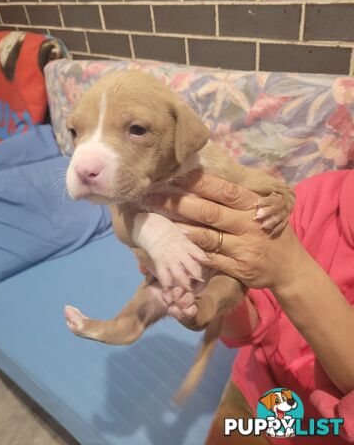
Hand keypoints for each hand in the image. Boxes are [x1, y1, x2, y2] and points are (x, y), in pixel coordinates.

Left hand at [149, 171, 304, 292]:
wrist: (290, 268)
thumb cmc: (272, 233)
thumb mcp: (265, 210)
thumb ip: (240, 199)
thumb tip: (208, 181)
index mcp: (254, 206)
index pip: (224, 190)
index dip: (199, 183)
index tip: (175, 176)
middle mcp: (249, 225)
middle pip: (210, 211)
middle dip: (180, 202)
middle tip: (154, 195)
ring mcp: (243, 248)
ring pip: (207, 235)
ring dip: (181, 227)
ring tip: (159, 218)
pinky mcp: (237, 268)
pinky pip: (210, 258)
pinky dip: (192, 251)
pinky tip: (176, 244)